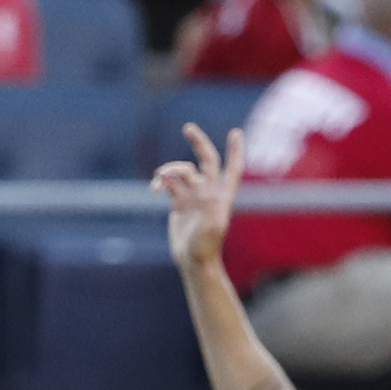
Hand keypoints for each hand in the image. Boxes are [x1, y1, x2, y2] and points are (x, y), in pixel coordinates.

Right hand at [151, 123, 243, 272]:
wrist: (193, 261)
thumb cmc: (205, 247)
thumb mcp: (211, 229)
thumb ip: (210, 208)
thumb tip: (203, 188)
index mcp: (222, 195)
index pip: (233, 168)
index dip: (235, 150)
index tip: (235, 133)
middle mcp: (209, 191)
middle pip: (207, 160)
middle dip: (198, 143)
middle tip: (188, 128)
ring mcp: (194, 195)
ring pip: (183, 171)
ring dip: (170, 170)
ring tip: (160, 177)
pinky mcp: (179, 202)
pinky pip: (169, 184)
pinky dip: (161, 182)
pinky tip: (154, 188)